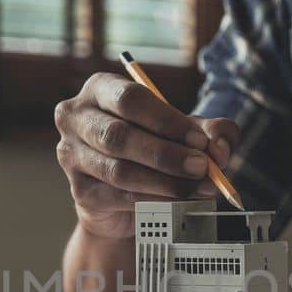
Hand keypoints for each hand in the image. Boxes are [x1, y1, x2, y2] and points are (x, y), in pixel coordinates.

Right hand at [54, 72, 237, 238]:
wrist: (123, 197)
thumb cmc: (153, 150)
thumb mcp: (185, 132)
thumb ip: (211, 131)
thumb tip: (220, 147)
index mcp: (101, 89)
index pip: (130, 99)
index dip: (167, 121)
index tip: (200, 141)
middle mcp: (76, 117)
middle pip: (118, 135)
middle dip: (166, 154)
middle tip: (202, 167)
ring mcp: (71, 155)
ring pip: (119, 170)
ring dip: (165, 182)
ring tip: (197, 187)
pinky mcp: (80, 191)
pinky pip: (118, 197)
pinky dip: (154, 200)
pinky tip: (178, 201)